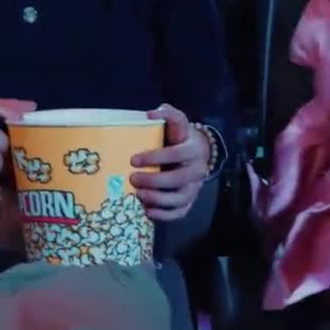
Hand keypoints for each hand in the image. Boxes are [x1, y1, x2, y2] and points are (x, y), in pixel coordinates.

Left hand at [129, 104, 209, 220]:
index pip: (176, 154)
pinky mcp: (190, 201)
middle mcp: (197, 170)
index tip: (133, 159)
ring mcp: (195, 187)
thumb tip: (149, 114)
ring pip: (179, 198)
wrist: (197, 151)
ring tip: (138, 196)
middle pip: (178, 179)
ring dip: (157, 199)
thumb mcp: (177, 122)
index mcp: (193, 149)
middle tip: (132, 178)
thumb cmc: (179, 136)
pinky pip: (180, 212)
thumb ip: (167, 114)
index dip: (155, 157)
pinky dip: (164, 215)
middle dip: (153, 181)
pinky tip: (148, 211)